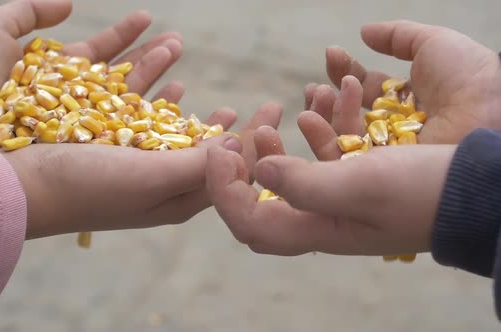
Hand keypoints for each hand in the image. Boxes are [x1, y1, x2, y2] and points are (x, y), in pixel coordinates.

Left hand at [0, 0, 183, 145]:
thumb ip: (30, 11)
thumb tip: (69, 3)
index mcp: (53, 75)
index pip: (97, 53)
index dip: (122, 36)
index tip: (147, 19)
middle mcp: (71, 103)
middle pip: (118, 78)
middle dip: (148, 58)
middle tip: (177, 43)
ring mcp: (78, 127)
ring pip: (124, 102)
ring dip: (152, 78)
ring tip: (177, 59)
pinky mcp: (82, 149)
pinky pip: (119, 131)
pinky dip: (145, 117)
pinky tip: (167, 101)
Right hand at [5, 103, 281, 238]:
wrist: (17, 184)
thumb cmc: (85, 186)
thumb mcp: (149, 176)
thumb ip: (197, 163)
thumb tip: (242, 148)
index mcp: (176, 200)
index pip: (229, 172)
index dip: (256, 144)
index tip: (276, 111)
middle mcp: (159, 187)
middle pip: (210, 158)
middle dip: (239, 135)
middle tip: (266, 111)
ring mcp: (135, 168)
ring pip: (180, 139)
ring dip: (201, 119)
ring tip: (224, 103)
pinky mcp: (112, 149)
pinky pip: (148, 124)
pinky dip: (165, 106)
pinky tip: (176, 90)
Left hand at [206, 126, 454, 255]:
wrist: (472, 191)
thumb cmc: (419, 193)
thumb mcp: (361, 186)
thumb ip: (306, 184)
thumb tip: (260, 171)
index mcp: (314, 231)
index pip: (248, 223)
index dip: (224, 190)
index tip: (221, 151)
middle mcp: (319, 222)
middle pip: (259, 204)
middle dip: (239, 170)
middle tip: (236, 138)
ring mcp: (336, 203)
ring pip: (287, 180)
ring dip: (273, 149)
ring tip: (272, 118)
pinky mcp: (353, 182)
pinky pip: (319, 162)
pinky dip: (311, 137)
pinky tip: (315, 108)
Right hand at [299, 20, 500, 159]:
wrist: (487, 118)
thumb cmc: (469, 80)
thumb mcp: (433, 45)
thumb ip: (397, 36)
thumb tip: (363, 32)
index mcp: (406, 100)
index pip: (367, 87)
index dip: (347, 71)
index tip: (331, 54)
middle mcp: (394, 127)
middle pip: (350, 114)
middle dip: (328, 98)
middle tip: (316, 86)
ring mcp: (387, 154)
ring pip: (343, 138)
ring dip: (324, 116)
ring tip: (317, 96)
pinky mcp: (378, 176)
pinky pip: (344, 162)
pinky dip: (324, 141)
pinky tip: (310, 119)